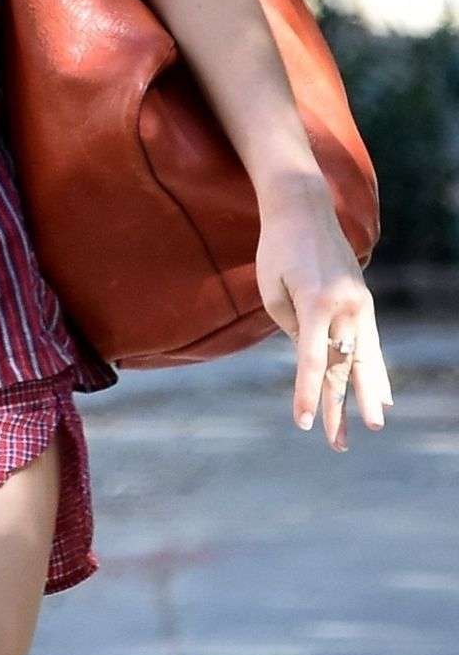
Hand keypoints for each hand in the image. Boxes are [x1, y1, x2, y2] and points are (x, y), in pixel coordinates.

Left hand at [254, 179, 392, 449]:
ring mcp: (359, 304)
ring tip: (369, 427)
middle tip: (338, 445)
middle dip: (339, 407)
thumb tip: (314, 359)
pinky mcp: (363, 302)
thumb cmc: (277, 249)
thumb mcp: (272, 291)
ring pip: (363, 359)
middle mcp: (344, 306)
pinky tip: (382, 397)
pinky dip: (376, 371)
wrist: (303, 209)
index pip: (311, 360)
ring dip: (364, 395)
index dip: (306, 394)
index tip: (304, 425)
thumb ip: (292, 330)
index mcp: (316, 303)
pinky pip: (371, 345)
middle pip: (342, 367)